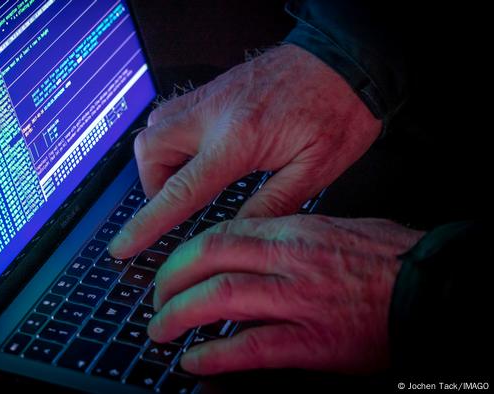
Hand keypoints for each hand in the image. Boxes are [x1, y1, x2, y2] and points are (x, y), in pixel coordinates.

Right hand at [108, 44, 380, 258]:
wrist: (345, 58)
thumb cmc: (339, 109)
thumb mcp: (317, 169)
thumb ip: (272, 205)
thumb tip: (236, 234)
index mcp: (238, 140)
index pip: (179, 190)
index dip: (146, 223)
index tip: (122, 244)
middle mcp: (214, 114)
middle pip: (149, 150)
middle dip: (151, 185)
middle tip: (177, 203)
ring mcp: (211, 97)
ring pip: (155, 128)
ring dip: (160, 160)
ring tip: (190, 178)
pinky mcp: (215, 89)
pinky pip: (173, 113)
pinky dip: (173, 138)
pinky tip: (199, 151)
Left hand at [148, 215, 423, 374]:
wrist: (435, 289)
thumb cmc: (389, 259)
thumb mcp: (335, 228)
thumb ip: (289, 235)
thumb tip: (250, 245)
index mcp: (294, 231)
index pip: (220, 234)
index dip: (183, 254)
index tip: (169, 269)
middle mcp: (289, 260)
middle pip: (208, 260)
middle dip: (169, 281)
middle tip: (156, 301)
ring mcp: (299, 300)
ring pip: (220, 299)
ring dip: (180, 315)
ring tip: (161, 330)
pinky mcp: (313, 342)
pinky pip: (250, 347)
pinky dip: (215, 355)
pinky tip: (195, 361)